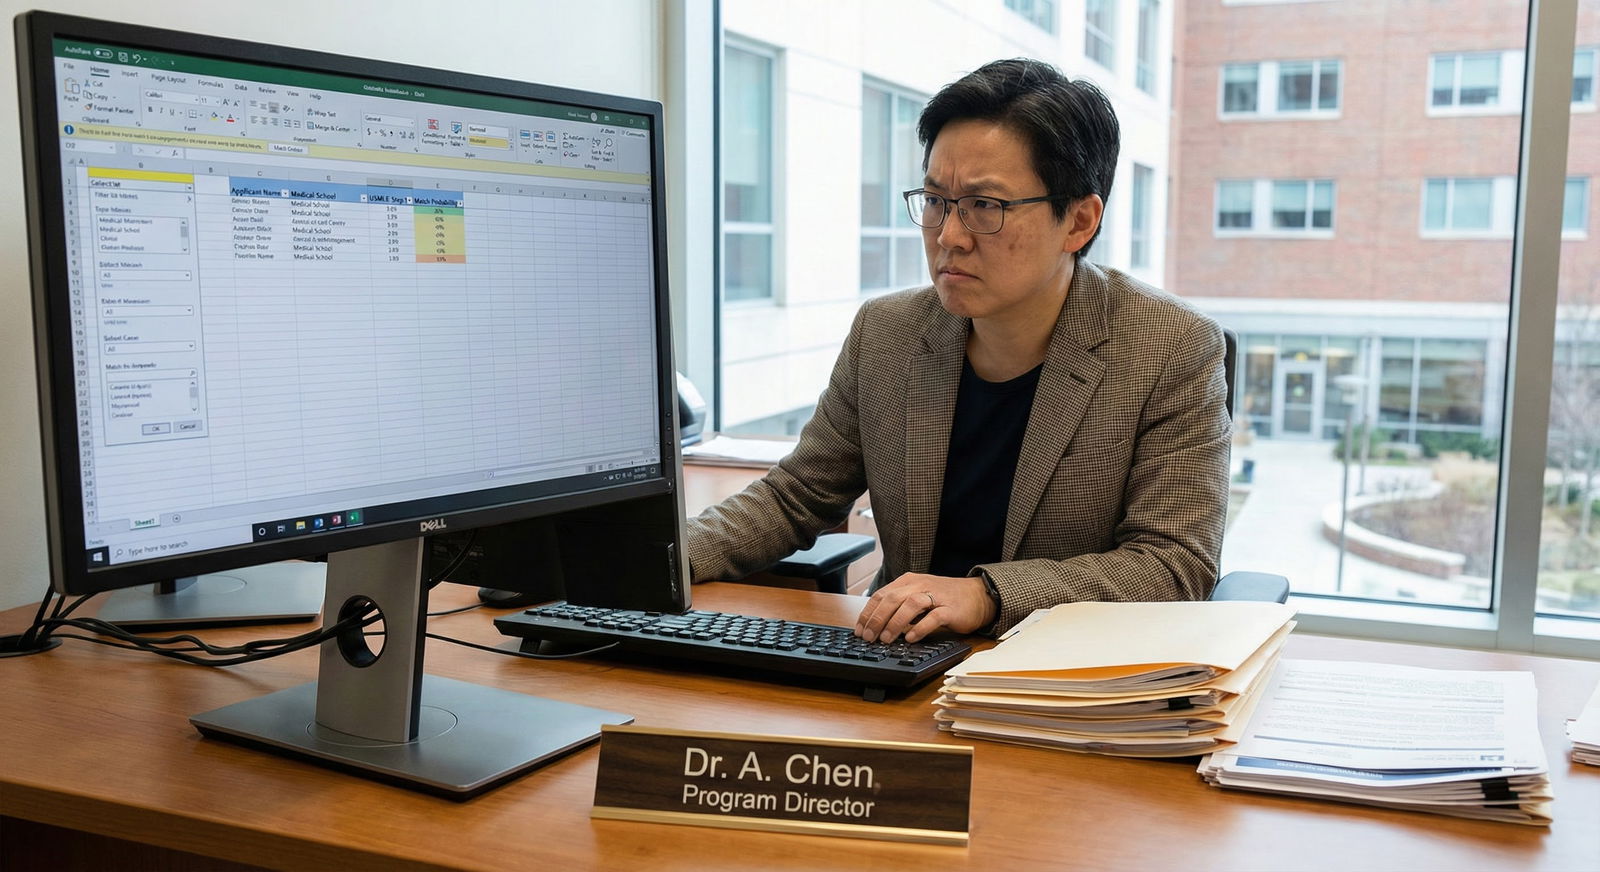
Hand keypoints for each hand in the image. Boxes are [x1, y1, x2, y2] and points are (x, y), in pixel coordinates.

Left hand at [853, 573, 995, 643]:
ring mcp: (936, 596)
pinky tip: (910, 638)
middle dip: (877, 619)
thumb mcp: (919, 596)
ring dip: (895, 622)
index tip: (860, 630)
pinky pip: (933, 617)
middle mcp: (920, 585)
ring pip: (910, 604)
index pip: (881, 594)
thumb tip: (877, 625)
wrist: (978, 596)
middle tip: (868, 637)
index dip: (868, 613)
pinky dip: (920, 628)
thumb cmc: (945, 599)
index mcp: (909, 581)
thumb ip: (900, 606)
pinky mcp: (950, 609)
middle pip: (892, 598)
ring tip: (886, 639)